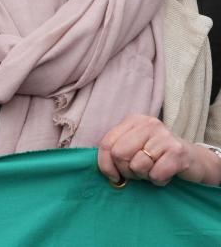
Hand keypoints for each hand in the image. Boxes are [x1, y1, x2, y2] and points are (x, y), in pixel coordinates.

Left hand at [98, 114, 218, 185]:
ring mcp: (164, 136)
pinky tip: (166, 173)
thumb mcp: (134, 148)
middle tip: (140, 171)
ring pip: (137, 166)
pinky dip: (159, 180)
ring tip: (155, 169)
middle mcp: (148, 124)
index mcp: (133, 120)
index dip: (106, 165)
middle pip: (119, 154)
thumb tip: (107, 171)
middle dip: (127, 171)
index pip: (106, 144)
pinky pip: (156, 174)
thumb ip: (116, 152)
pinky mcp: (177, 151)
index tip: (114, 176)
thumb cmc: (158, 156)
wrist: (194, 160)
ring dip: (145, 176)